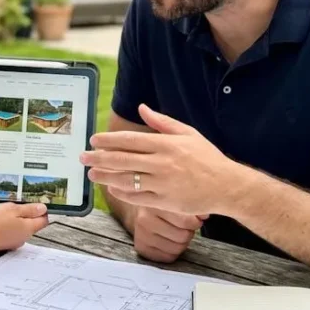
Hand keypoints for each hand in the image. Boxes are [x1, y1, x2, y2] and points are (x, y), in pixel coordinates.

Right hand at [0, 202, 48, 254]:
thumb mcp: (12, 209)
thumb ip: (29, 210)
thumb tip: (43, 208)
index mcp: (28, 228)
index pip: (43, 220)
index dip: (41, 210)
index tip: (33, 203)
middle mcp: (23, 237)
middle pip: (31, 223)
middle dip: (24, 213)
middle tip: (13, 205)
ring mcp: (13, 242)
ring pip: (19, 227)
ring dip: (13, 219)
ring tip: (1, 212)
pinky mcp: (3, 243)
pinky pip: (9, 231)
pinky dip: (5, 225)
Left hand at [81, 103, 241, 215]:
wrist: (227, 185)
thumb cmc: (207, 158)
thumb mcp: (188, 133)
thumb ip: (162, 122)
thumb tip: (141, 108)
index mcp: (166, 144)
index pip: (130, 140)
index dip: (108, 140)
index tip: (94, 140)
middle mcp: (161, 163)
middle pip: (122, 160)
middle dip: (99, 158)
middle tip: (83, 157)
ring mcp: (162, 183)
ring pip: (126, 179)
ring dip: (105, 176)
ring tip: (91, 173)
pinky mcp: (164, 201)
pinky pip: (137, 197)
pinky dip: (122, 192)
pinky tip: (112, 187)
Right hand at [132, 206, 203, 262]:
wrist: (139, 210)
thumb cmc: (162, 205)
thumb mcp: (175, 198)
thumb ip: (191, 205)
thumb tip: (204, 215)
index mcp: (156, 203)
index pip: (185, 221)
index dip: (195, 222)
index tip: (195, 219)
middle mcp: (145, 219)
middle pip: (183, 237)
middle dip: (188, 232)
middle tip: (185, 227)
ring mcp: (141, 235)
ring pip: (176, 249)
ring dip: (181, 243)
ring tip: (177, 233)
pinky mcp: (141, 248)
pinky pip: (168, 257)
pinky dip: (172, 251)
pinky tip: (168, 241)